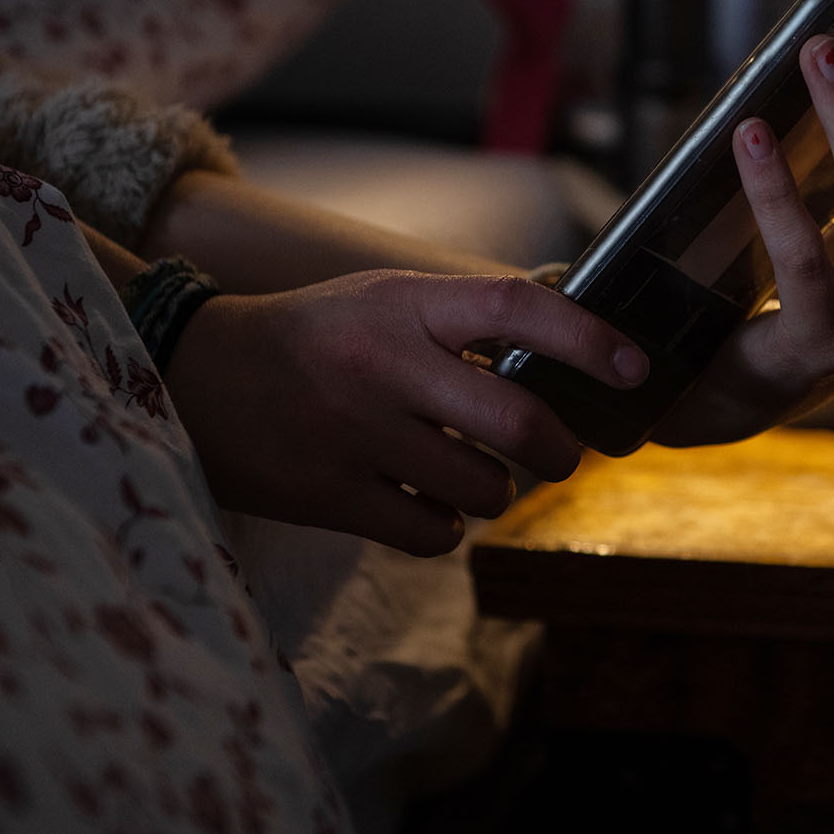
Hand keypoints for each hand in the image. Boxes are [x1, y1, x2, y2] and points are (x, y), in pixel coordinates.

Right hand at [163, 270, 648, 554]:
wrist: (198, 378)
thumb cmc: (317, 336)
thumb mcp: (385, 299)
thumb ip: (466, 321)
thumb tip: (569, 359)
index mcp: (405, 303)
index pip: (516, 307)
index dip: (587, 337)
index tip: (634, 366)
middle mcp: (385, 365)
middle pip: (518, 423)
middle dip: (559, 450)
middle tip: (561, 455)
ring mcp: (357, 434)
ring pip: (484, 489)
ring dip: (494, 491)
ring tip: (467, 472)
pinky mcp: (332, 496)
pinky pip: (433, 534)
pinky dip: (443, 527)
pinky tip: (421, 501)